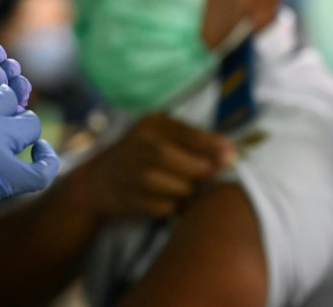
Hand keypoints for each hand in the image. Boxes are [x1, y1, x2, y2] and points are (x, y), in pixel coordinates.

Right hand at [85, 114, 232, 218]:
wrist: (101, 180)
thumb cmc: (146, 155)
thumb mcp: (164, 137)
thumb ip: (195, 142)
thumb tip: (229, 153)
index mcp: (151, 124)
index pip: (183, 132)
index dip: (209, 144)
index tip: (231, 155)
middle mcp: (136, 144)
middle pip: (169, 156)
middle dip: (198, 168)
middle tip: (213, 175)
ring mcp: (128, 172)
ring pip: (165, 184)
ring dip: (185, 189)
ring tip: (190, 188)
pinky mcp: (126, 198)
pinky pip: (159, 206)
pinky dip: (172, 206)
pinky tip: (173, 201)